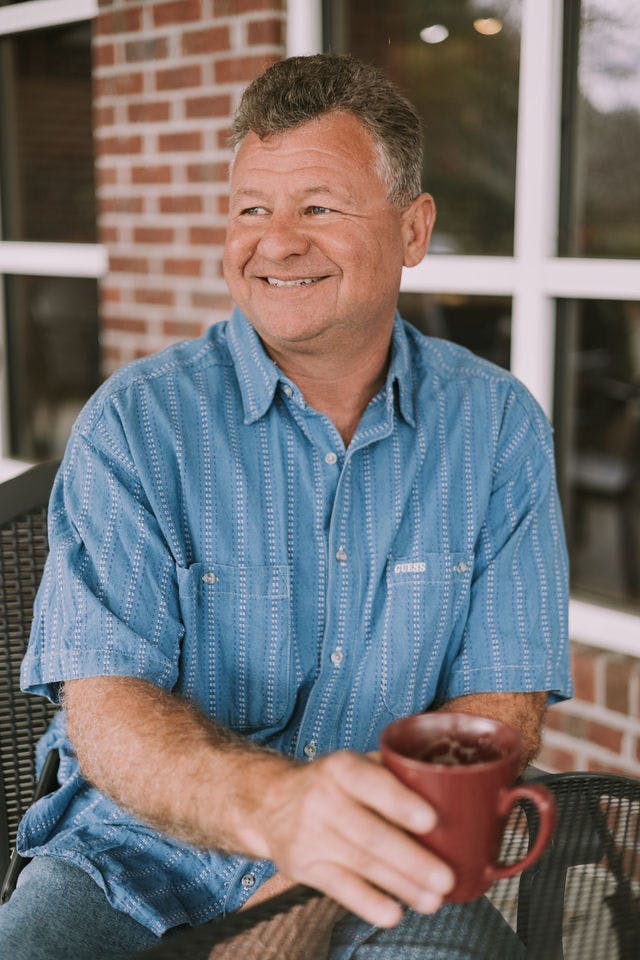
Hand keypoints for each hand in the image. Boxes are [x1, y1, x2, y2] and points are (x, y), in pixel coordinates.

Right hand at [253, 750, 454, 926]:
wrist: (270, 803)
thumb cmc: (330, 784)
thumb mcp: (353, 765)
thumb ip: (392, 773)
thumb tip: (450, 791)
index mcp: (340, 767)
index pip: (371, 783)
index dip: (400, 802)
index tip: (431, 820)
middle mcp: (321, 798)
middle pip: (370, 834)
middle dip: (411, 859)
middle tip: (446, 878)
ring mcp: (310, 835)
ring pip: (361, 864)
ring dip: (401, 885)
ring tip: (433, 900)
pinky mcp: (303, 867)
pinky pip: (340, 889)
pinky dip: (369, 903)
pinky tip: (394, 913)